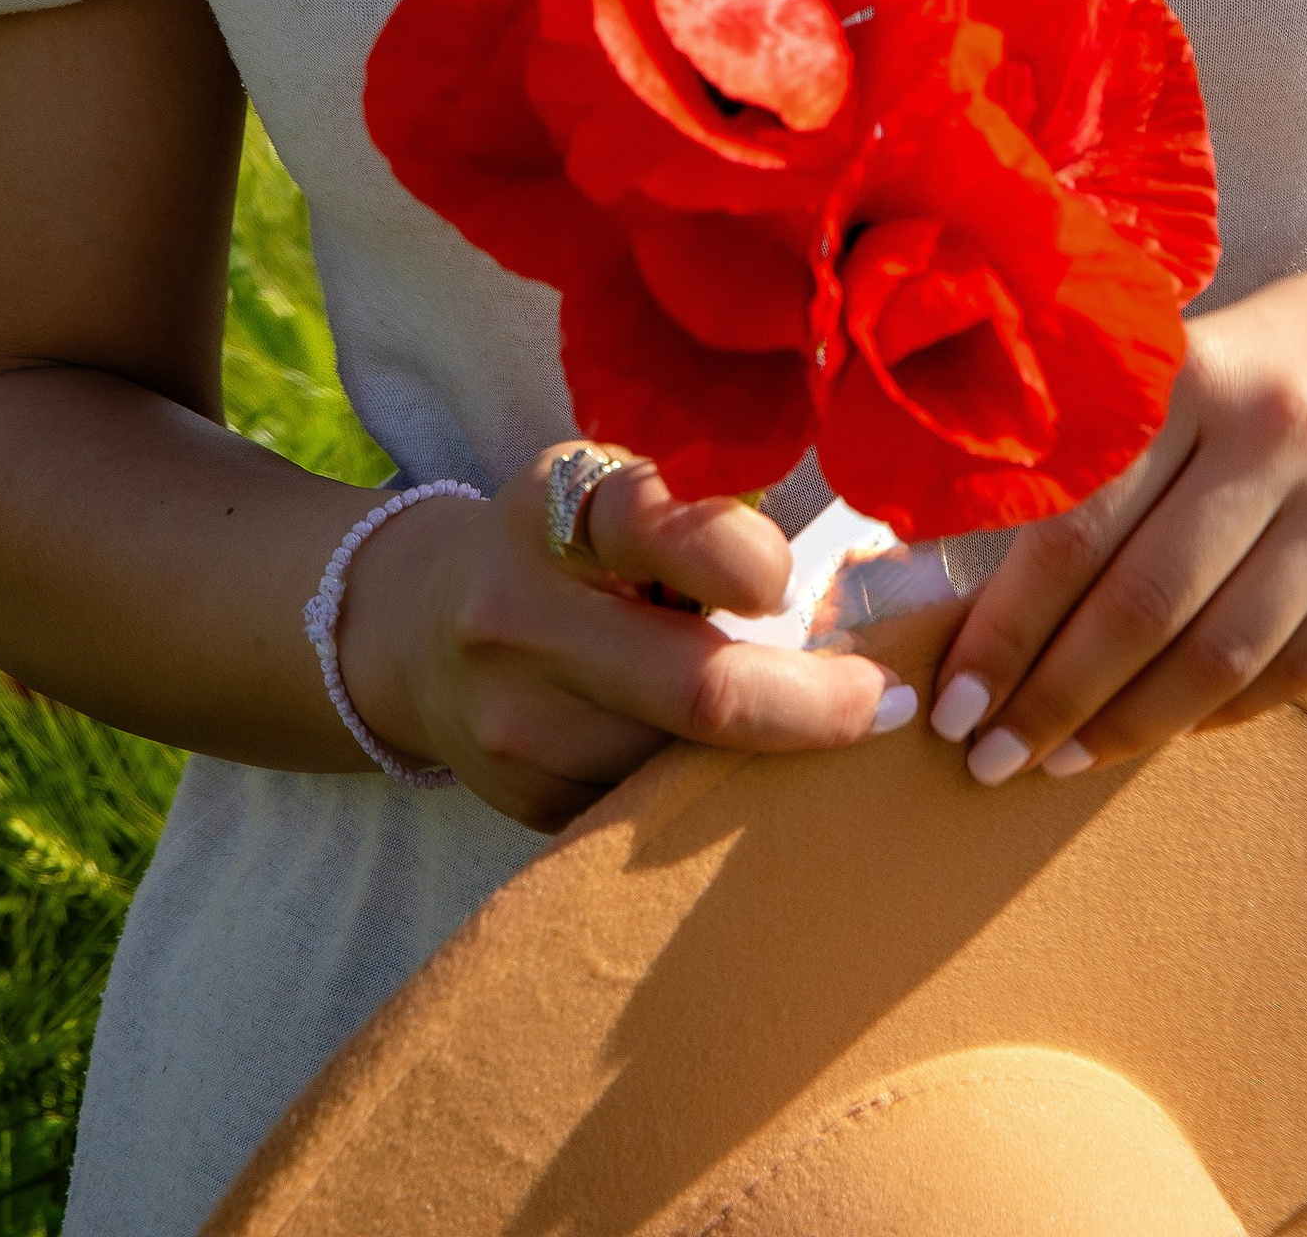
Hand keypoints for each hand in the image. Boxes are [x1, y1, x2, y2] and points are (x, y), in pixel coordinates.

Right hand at [335, 449, 911, 830]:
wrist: (414, 632)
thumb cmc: (556, 544)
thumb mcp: (609, 493)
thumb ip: (699, 521)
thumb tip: (854, 577)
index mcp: (556, 516)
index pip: (661, 532)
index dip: (748, 561)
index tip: (799, 587)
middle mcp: (523, 622)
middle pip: (698, 691)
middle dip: (816, 707)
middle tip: (891, 705)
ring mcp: (519, 730)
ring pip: (686, 767)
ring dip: (773, 757)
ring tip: (822, 726)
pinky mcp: (528, 807)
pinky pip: (652, 813)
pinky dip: (713, 792)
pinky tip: (743, 769)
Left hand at [922, 253, 1306, 784]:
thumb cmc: (1260, 359)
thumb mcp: (1178, 361)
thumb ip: (1094, 448)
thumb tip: (966, 579)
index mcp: (1188, 373)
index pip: (1077, 524)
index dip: (1007, 627)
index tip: (952, 699)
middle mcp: (1268, 432)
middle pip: (1143, 602)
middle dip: (1052, 697)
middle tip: (986, 756)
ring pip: (1218, 654)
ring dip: (1127, 727)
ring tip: (1059, 761)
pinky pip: (1294, 671)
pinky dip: (1218, 715)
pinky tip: (1161, 730)